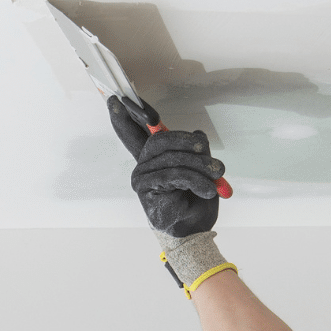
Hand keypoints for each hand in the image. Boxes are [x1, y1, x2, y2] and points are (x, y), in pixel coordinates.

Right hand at [108, 95, 222, 237]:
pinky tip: (207, 189)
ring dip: (200, 166)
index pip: (135, 132)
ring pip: (173, 159)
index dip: (125, 116)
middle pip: (160, 140)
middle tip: (206, 150)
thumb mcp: (203, 168)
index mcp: (154, 157)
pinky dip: (195, 180)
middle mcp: (144, 164)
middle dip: (188, 142)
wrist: (195, 230)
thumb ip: (197, 149)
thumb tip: (198, 134)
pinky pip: (174, 175)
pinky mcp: (146, 190)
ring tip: (216, 176)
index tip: (115, 100)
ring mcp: (142, 177)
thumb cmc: (196, 201)